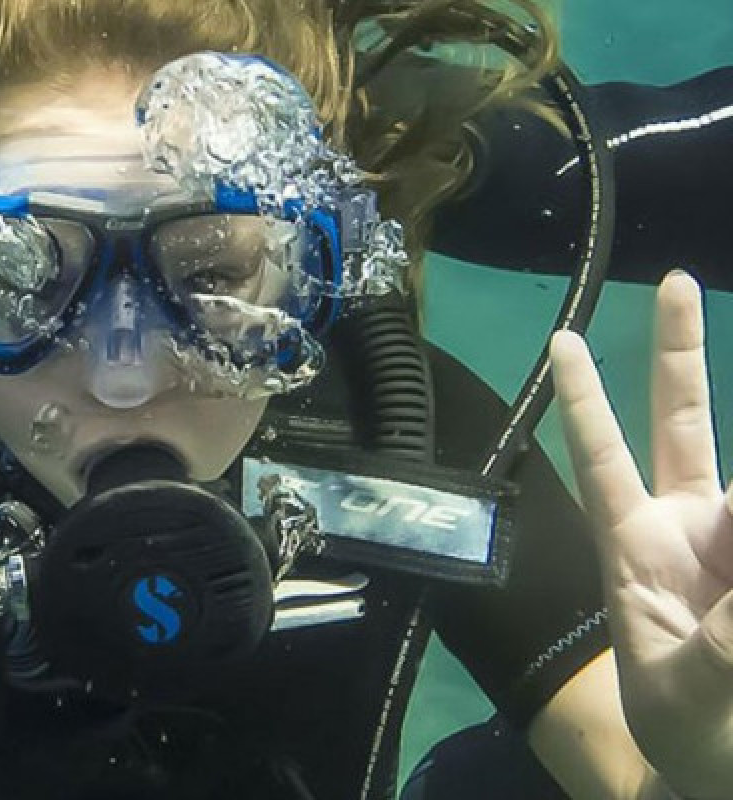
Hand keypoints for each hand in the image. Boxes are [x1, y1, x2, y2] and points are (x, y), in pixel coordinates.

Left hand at [549, 271, 732, 799]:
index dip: (585, 403)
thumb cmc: (684, 734)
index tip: (562, 340)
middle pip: (681, 425)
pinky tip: (732, 587)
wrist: (720, 774)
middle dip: (677, 354)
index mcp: (635, 551)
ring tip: (714, 600)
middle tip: (670, 282)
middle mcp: (686, 529)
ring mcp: (732, 541)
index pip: (603, 461)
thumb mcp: (693, 687)